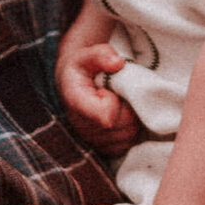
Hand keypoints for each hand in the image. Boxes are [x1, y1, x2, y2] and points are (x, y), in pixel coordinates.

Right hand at [56, 15, 140, 153]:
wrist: (73, 86)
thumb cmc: (82, 69)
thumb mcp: (87, 55)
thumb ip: (101, 54)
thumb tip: (117, 63)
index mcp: (76, 102)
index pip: (106, 114)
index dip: (114, 100)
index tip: (107, 90)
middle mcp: (80, 127)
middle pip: (123, 124)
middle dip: (127, 107)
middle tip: (117, 95)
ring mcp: (92, 141)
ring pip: (129, 134)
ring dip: (131, 118)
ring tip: (118, 105)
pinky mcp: (103, 150)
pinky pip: (128, 143)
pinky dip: (130, 129)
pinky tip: (120, 117)